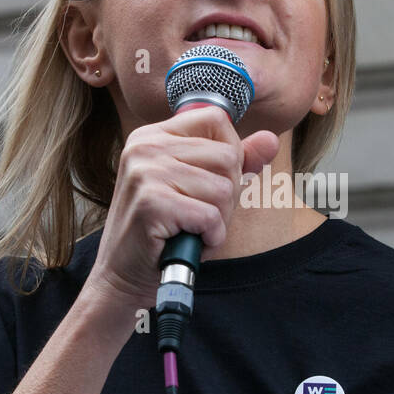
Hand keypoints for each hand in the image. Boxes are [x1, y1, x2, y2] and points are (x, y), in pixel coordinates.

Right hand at [83, 106, 279, 311]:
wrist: (122, 274)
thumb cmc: (165, 230)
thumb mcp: (201, 188)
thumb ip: (236, 161)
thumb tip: (272, 139)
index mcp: (154, 135)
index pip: (215, 120)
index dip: (230, 152)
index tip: (211, 181)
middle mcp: (145, 146)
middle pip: (227, 156)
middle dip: (227, 194)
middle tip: (199, 215)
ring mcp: (145, 173)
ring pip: (223, 189)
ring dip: (218, 219)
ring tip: (191, 229)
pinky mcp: (151, 202)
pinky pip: (211, 216)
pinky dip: (210, 237)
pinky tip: (190, 241)